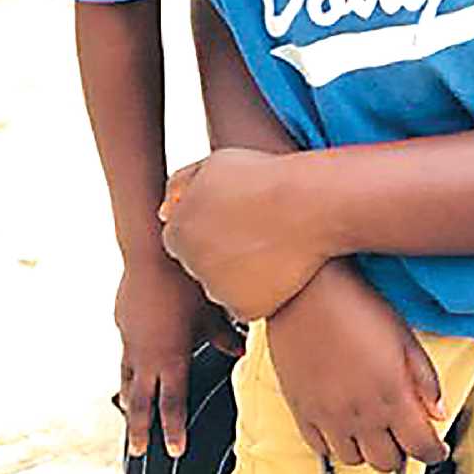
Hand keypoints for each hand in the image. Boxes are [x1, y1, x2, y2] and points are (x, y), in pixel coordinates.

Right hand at [113, 251, 242, 459]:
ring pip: (127, 377)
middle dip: (140, 429)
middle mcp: (147, 356)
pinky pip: (127, 349)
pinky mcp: (123, 323)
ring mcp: (130, 340)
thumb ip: (225, 337)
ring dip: (129, 398)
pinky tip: (136, 360)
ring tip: (128, 413)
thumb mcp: (210, 313)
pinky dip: (131, 362)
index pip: (172, 404)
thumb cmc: (186, 283)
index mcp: (171, 358)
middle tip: (139, 451)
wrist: (148, 254)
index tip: (174, 451)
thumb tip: (241, 353)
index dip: (173, 430)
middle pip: (140, 402)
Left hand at [159, 147, 328, 320]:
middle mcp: (190, 263)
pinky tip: (278, 267)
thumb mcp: (215, 165)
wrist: (310, 203)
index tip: (237, 219)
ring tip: (271, 246)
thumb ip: (181, 186)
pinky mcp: (243, 308)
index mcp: (177, 230)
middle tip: (257, 232)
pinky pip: (246, 306)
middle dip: (223, 252)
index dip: (211, 227)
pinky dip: (260, 293)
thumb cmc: (266, 177)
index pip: (183, 239)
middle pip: (201, 264)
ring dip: (240, 274)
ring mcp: (216, 289)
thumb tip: (163, 211)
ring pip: (222, 287)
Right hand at [266, 259, 447, 471]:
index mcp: (393, 395)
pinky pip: (320, 448)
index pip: (421, 448)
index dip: (433, 452)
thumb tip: (437, 410)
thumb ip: (425, 379)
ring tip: (371, 428)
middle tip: (403, 433)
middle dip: (401, 451)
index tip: (435, 447)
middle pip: (388, 462)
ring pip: (354, 461)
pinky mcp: (302, 411)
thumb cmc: (355, 305)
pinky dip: (334, 444)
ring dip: (368, 449)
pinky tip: (342, 424)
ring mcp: (328, 416)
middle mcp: (361, 413)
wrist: (306, 291)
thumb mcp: (404, 336)